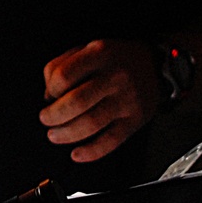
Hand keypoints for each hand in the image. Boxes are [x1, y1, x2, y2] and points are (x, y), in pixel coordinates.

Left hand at [39, 39, 160, 163]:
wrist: (155, 65)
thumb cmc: (114, 59)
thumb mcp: (87, 48)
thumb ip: (61, 65)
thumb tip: (48, 96)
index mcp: (99, 54)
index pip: (64, 75)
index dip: (51, 89)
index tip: (49, 96)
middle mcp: (115, 76)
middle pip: (76, 102)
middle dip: (54, 116)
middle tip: (46, 119)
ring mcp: (127, 99)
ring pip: (91, 123)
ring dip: (67, 134)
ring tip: (55, 135)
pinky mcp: (135, 119)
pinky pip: (111, 140)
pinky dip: (91, 151)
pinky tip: (77, 154)